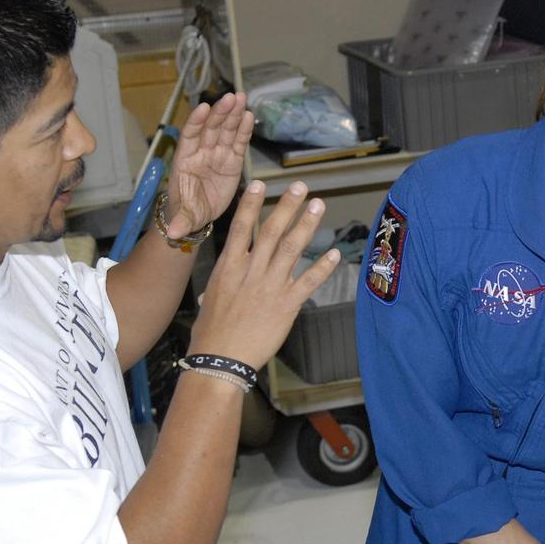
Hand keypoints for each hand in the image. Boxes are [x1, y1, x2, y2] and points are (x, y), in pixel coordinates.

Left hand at [165, 92, 253, 239]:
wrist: (197, 216)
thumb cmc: (186, 212)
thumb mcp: (184, 218)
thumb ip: (181, 222)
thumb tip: (173, 234)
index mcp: (185, 161)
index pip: (190, 137)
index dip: (196, 122)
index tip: (204, 108)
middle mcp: (201, 153)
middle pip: (210, 128)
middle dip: (220, 113)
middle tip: (230, 98)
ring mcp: (217, 155)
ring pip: (225, 131)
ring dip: (233, 114)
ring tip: (241, 98)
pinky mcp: (231, 161)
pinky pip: (238, 142)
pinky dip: (243, 130)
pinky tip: (249, 116)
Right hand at [190, 180, 339, 368]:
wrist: (219, 359)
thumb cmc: (210, 333)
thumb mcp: (210, 299)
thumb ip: (223, 285)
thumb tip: (218, 286)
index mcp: (228, 266)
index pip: (241, 227)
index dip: (251, 204)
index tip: (261, 184)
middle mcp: (250, 271)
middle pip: (271, 230)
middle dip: (286, 206)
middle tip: (300, 186)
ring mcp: (270, 286)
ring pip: (291, 248)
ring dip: (306, 225)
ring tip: (318, 205)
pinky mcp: (287, 305)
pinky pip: (308, 281)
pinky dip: (323, 267)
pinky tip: (334, 253)